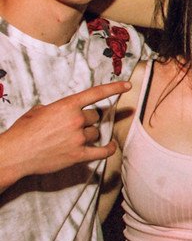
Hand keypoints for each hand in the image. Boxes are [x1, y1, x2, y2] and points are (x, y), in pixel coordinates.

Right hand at [0, 80, 130, 188]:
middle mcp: (75, 120)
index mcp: (66, 106)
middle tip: (73, 125)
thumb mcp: (38, 111)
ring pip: (95, 133)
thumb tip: (65, 112)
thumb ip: (57, 109)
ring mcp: (78, 138)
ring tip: (72, 138)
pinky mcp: (79, 155)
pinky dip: (109, 149)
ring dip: (88, 134)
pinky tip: (111, 146)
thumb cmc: (23, 132)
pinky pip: (102, 151)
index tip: (127, 85)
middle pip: (94, 116)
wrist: (15, 153)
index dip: (114, 88)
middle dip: (86, 119)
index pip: (95, 94)